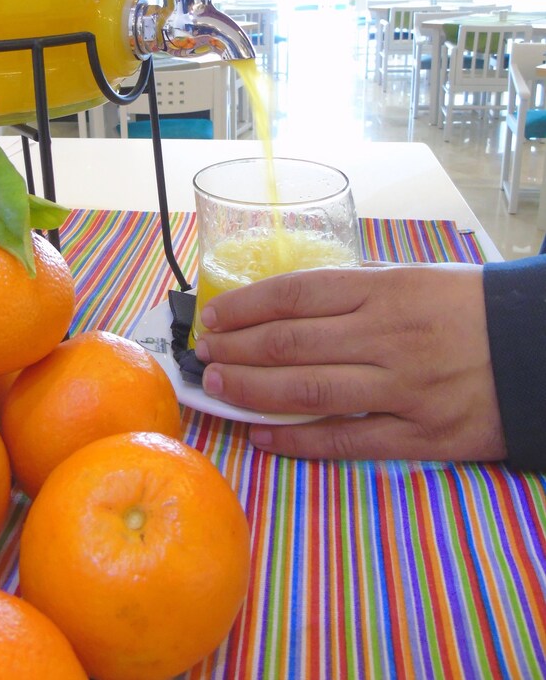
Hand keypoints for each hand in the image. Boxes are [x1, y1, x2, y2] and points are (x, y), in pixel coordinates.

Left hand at [193, 264, 505, 462]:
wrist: (535, 350)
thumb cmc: (468, 307)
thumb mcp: (414, 278)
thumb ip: (356, 291)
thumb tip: (289, 305)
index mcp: (385, 289)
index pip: (297, 294)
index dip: (247, 306)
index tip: (215, 315)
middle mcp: (387, 336)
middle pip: (292, 342)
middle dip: (239, 347)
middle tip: (205, 353)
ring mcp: (402, 388)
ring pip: (309, 390)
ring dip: (254, 390)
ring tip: (220, 387)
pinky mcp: (419, 435)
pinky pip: (346, 439)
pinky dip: (298, 439)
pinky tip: (263, 436)